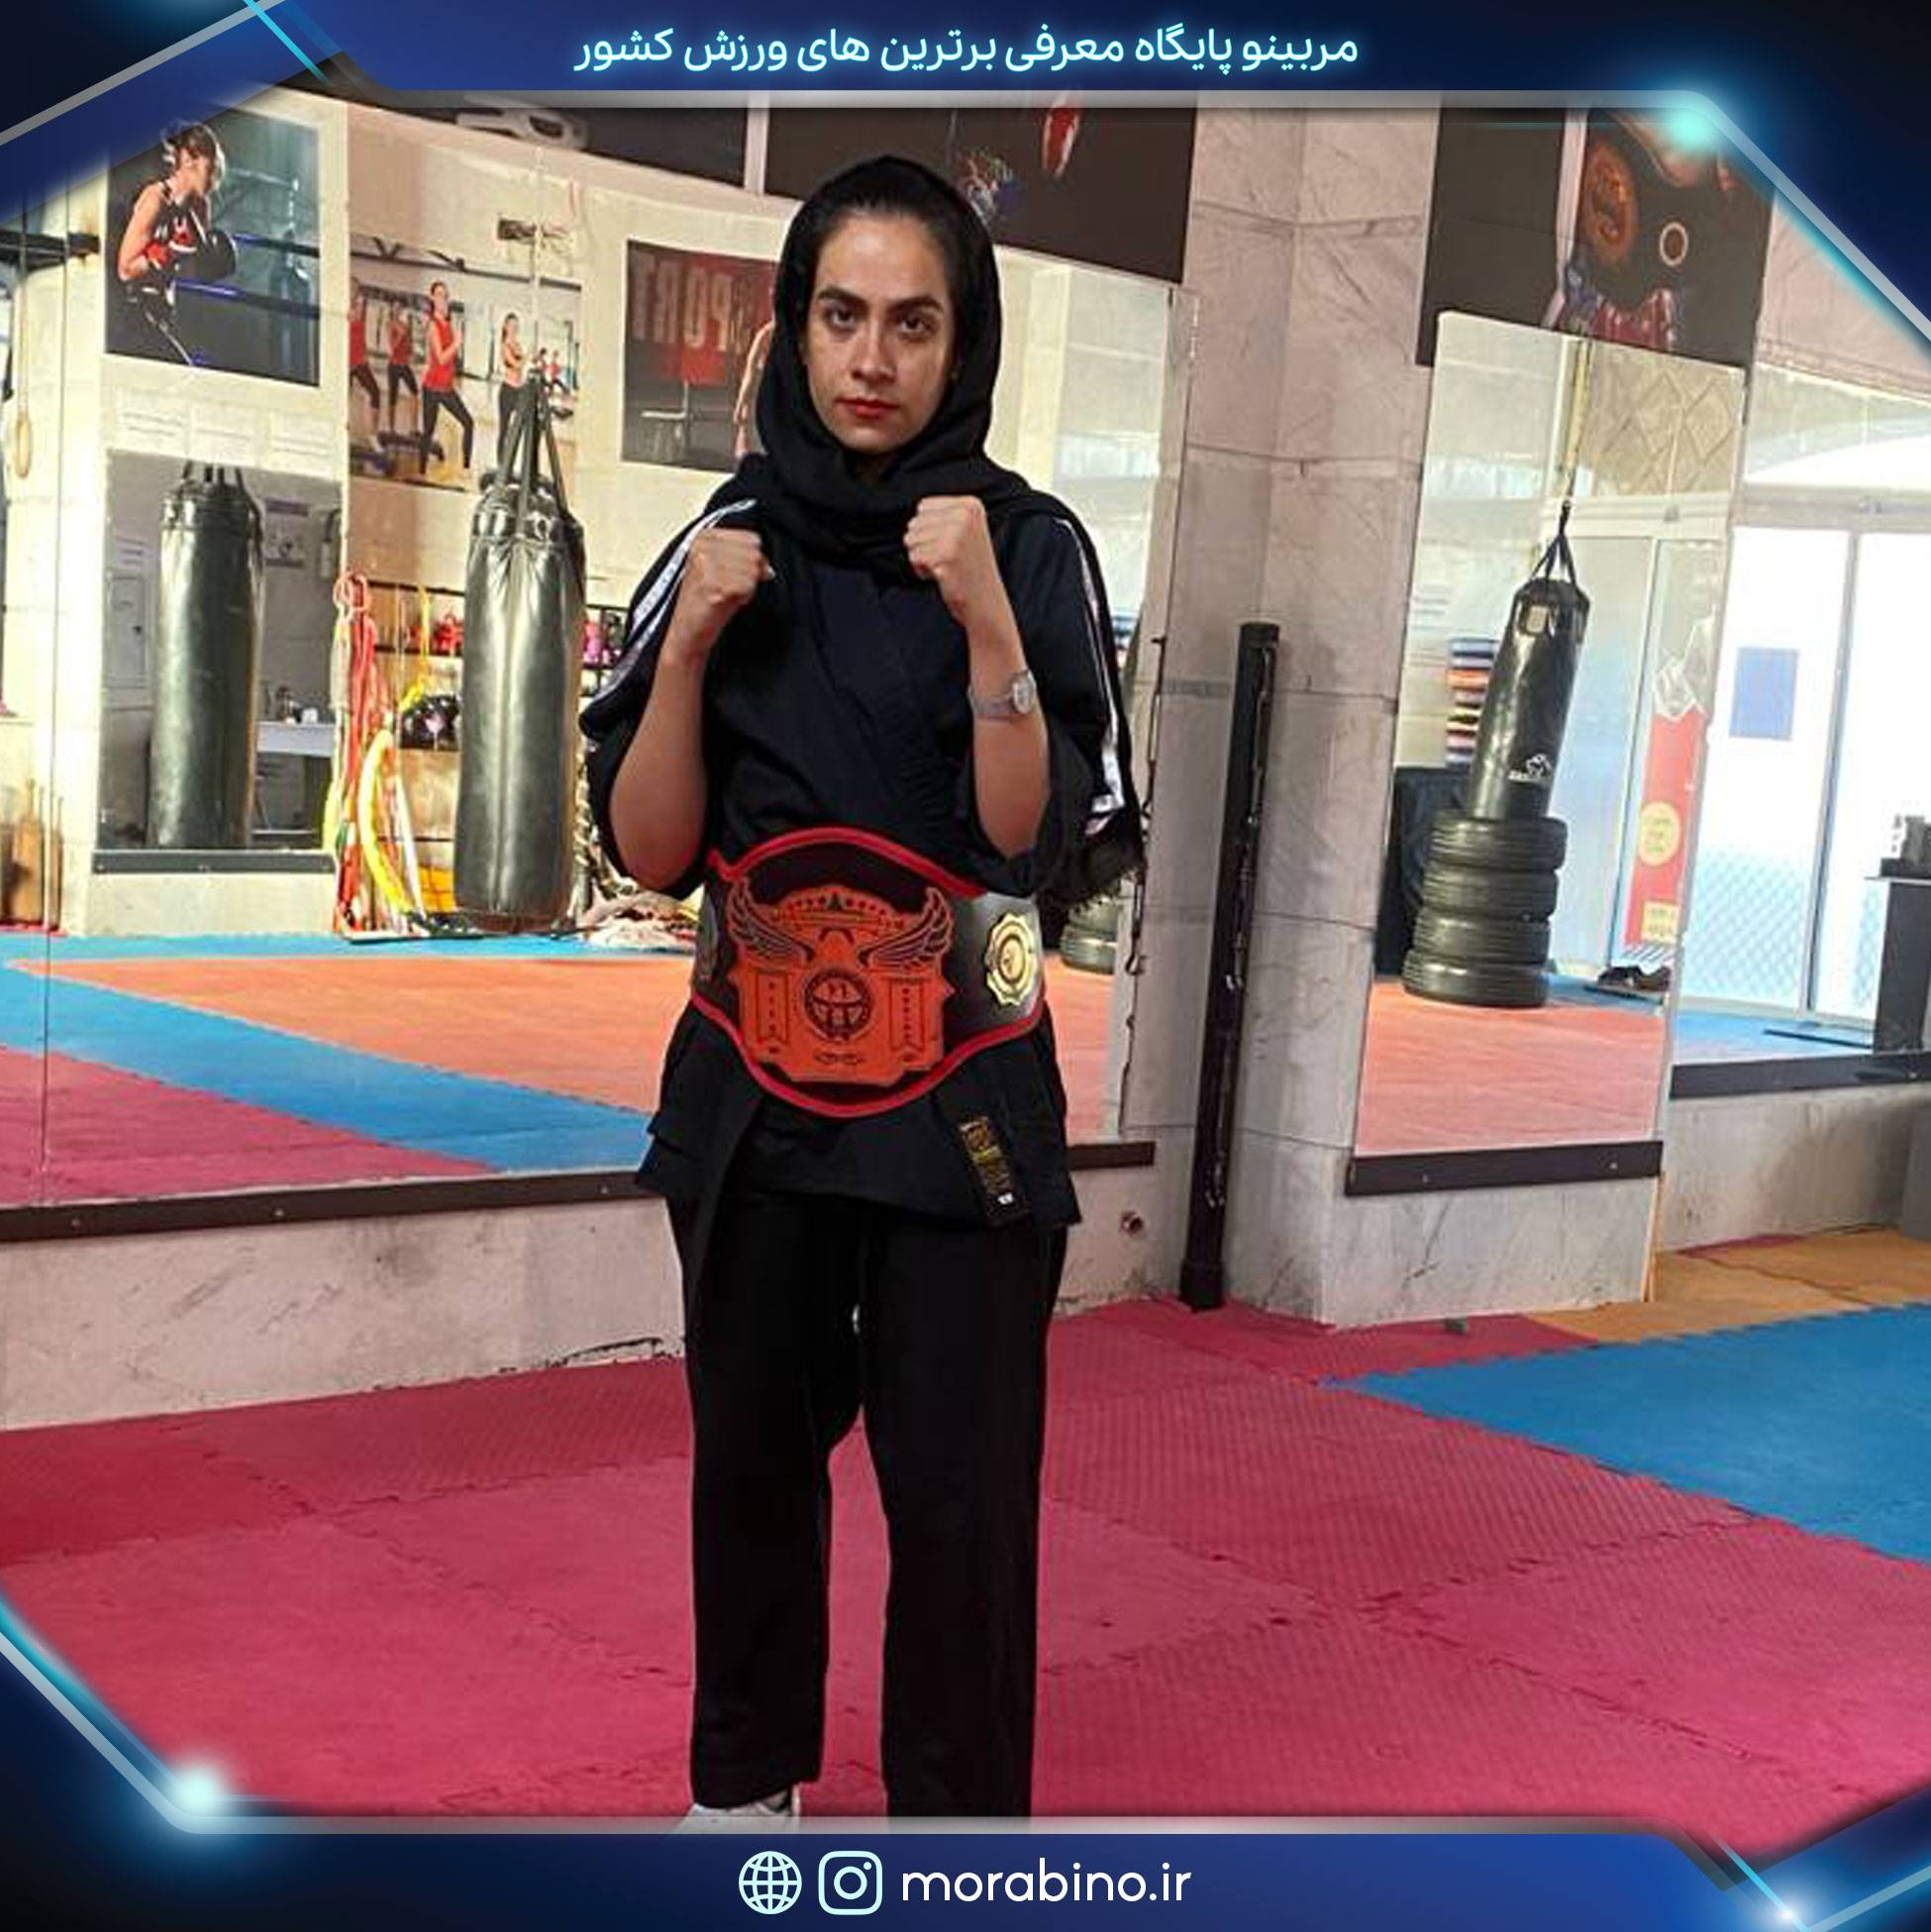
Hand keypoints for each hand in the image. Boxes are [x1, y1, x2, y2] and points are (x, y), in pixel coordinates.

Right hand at [664, 526, 771, 664]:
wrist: (688, 630)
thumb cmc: (702, 601)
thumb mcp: (720, 568)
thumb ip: (743, 556)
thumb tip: (767, 565)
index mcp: (704, 537)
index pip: (752, 538)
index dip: (752, 560)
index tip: (735, 573)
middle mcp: (703, 547)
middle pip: (755, 553)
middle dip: (749, 574)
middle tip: (730, 587)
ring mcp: (707, 565)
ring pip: (754, 570)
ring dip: (746, 587)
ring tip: (727, 594)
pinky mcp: (715, 585)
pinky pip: (749, 585)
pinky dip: (744, 597)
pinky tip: (727, 601)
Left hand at [905, 495, 1005, 630]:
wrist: (986, 602)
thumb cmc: (969, 568)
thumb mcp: (965, 530)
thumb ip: (943, 514)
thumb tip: (915, 505)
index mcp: (970, 505)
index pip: (923, 507)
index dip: (929, 530)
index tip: (950, 544)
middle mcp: (964, 516)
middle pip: (914, 523)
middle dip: (924, 544)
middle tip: (948, 558)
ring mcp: (956, 535)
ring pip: (911, 540)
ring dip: (922, 558)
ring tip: (945, 566)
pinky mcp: (946, 556)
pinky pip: (914, 557)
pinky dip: (922, 570)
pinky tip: (942, 575)